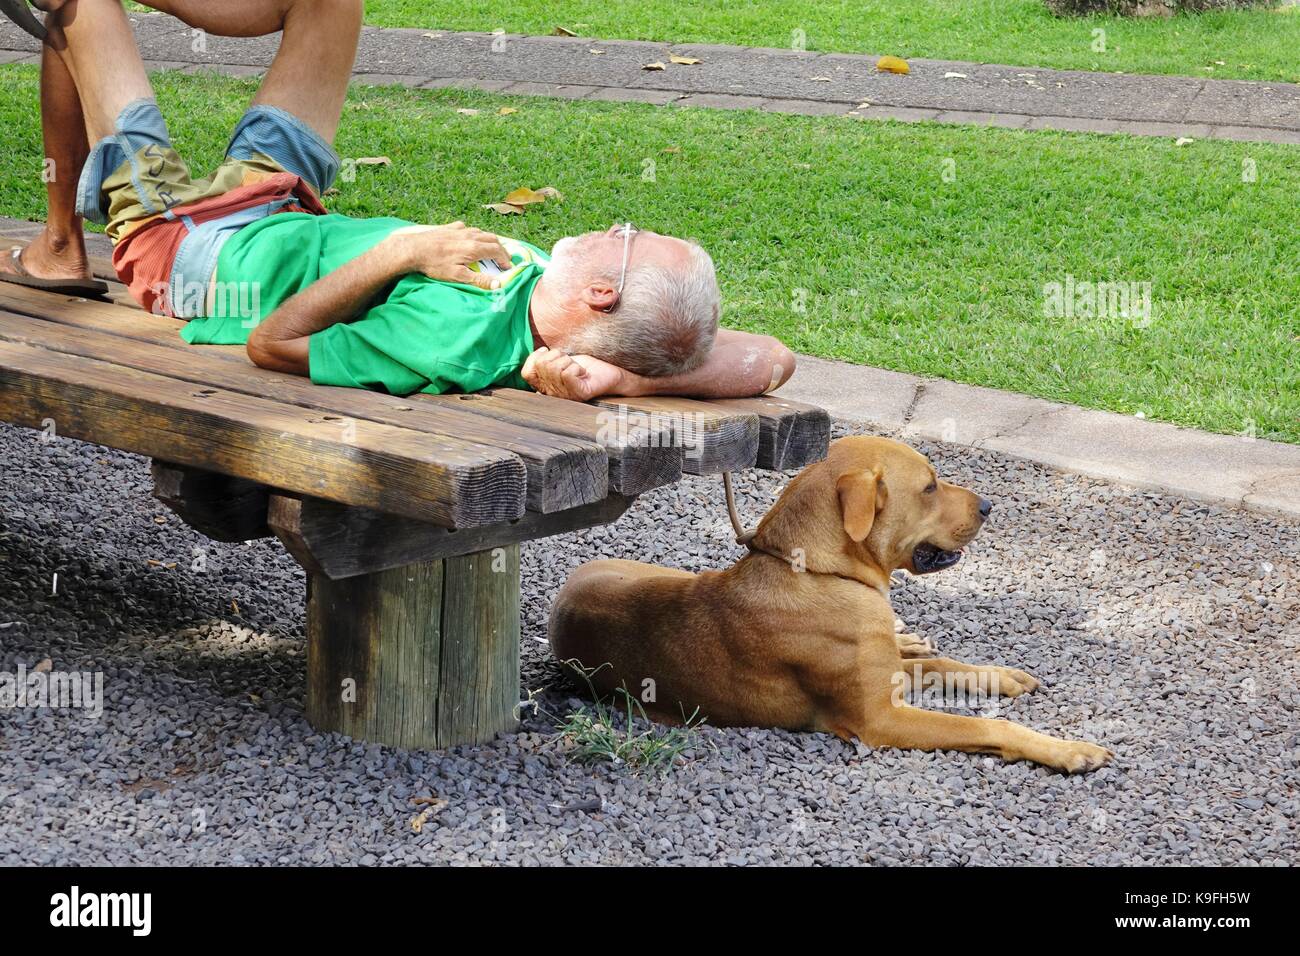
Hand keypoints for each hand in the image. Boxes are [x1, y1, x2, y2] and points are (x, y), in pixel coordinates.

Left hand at [389, 221, 511, 290]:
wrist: (413, 249)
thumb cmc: (435, 265)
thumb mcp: (458, 276)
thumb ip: (479, 280)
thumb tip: (498, 285)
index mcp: (474, 248)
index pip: (497, 251)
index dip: (505, 260)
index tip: (508, 268)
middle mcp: (470, 235)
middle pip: (493, 239)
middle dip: (500, 249)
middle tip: (502, 259)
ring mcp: (459, 230)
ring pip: (481, 232)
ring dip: (489, 241)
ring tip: (489, 250)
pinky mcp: (449, 227)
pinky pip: (467, 228)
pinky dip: (474, 234)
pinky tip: (469, 239)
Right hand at [521, 347, 629, 400]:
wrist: (607, 374)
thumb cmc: (584, 367)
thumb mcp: (560, 361)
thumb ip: (546, 360)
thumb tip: (539, 352)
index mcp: (545, 386)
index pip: (526, 373)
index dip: (534, 358)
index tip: (547, 352)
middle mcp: (552, 394)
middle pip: (542, 365)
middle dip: (557, 355)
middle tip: (569, 362)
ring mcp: (565, 396)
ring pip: (554, 368)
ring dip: (569, 361)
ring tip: (577, 368)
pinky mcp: (578, 394)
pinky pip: (567, 374)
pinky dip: (576, 367)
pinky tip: (582, 373)